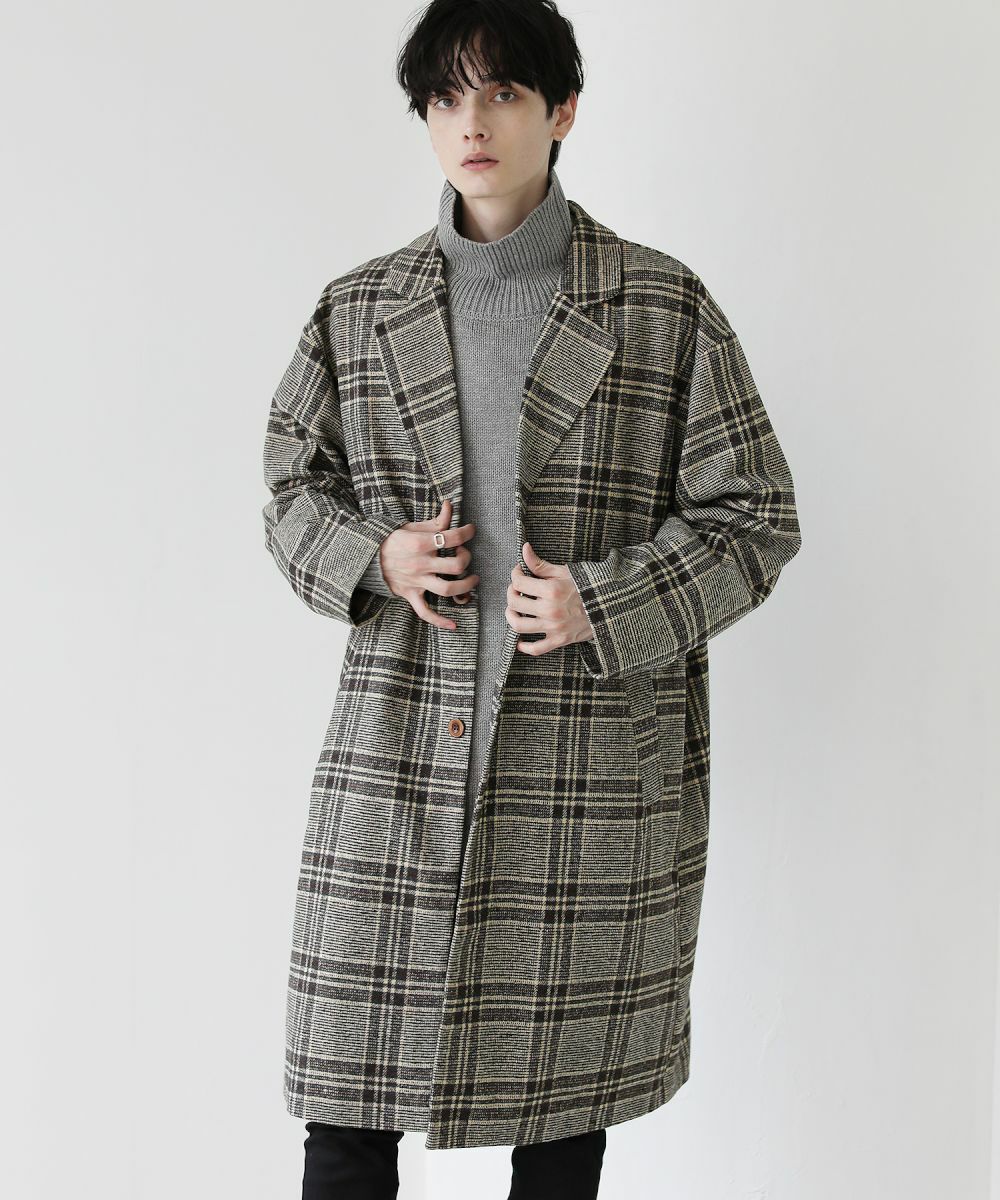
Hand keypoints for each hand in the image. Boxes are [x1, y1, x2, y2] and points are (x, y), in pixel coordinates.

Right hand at [378, 498, 477, 629]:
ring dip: (466, 586)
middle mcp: (420, 564)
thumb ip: (435, 521)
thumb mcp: (412, 527)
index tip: (471, 530)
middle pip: (456, 565)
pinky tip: (453, 625)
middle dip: (467, 558)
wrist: (367, 558)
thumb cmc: (393, 541)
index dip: (467, 532)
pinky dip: (439, 621)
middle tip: (465, 554)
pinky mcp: (410, 594)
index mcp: (421, 543)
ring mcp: (416, 581)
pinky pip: (425, 612)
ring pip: (448, 589)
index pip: (453, 537)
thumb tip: (450, 505)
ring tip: (473, 580)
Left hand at [506, 542, 594, 655]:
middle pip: (515, 603)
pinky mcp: (559, 640)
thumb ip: (540, 564)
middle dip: (511, 592)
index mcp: (551, 590)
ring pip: (518, 625)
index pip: (519, 582)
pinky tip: (521, 641)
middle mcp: (550, 610)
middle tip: (516, 588)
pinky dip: (525, 647)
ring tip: (513, 609)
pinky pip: (536, 649)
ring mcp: (554, 627)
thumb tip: (524, 549)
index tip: (519, 572)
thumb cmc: (587, 586)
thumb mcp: (565, 571)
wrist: (610, 606)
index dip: (515, 574)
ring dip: (511, 616)